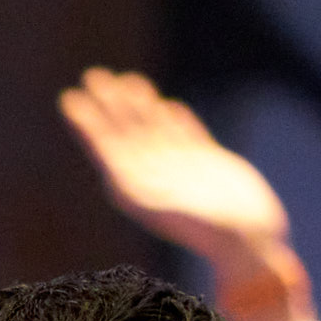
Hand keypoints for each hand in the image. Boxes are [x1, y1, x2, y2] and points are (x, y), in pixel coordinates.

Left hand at [59, 67, 311, 320]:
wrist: (250, 243)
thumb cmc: (211, 234)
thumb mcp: (174, 212)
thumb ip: (146, 191)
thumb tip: (122, 180)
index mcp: (137, 190)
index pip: (105, 149)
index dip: (87, 123)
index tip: (70, 99)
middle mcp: (154, 178)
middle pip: (125, 133)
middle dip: (109, 105)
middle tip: (93, 76)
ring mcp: (181, 170)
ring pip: (154, 129)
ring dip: (139, 105)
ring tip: (126, 81)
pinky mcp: (208, 166)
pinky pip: (187, 136)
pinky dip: (177, 121)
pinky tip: (169, 107)